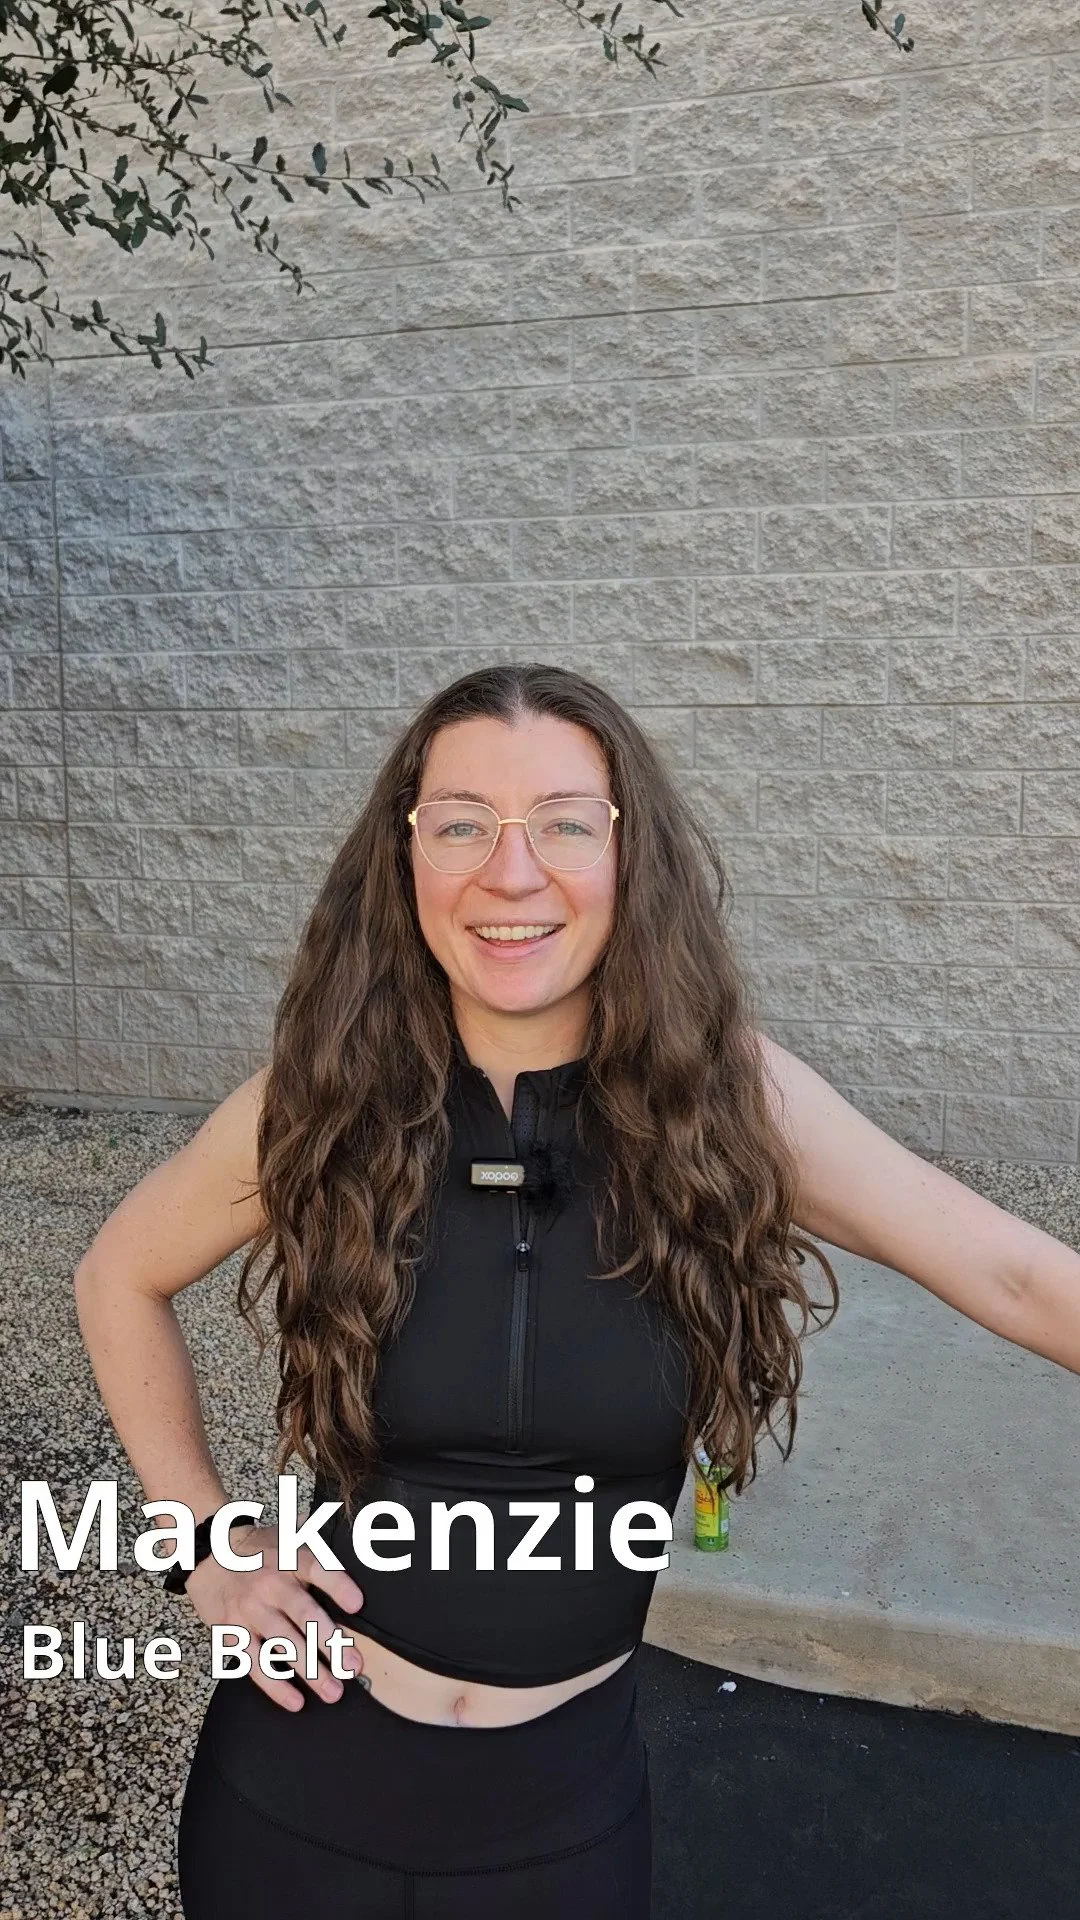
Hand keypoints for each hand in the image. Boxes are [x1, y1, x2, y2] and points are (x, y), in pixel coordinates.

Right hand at [184, 1523, 364, 1710]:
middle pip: (303, 1614)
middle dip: (331, 1643)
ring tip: (333, 1692)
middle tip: (354, 1667)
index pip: (317, 1568)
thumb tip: (359, 1543)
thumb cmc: (259, 1548)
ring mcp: (249, 1610)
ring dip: (310, 1671)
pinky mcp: (230, 1633)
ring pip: (282, 1644)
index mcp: (288, 1557)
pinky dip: (275, 1685)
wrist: (206, 1552)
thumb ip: (319, 1542)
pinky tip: (296, 1701)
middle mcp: (270, 1584)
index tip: (358, 1604)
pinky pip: (254, 1664)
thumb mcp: (288, 1534)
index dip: (337, 1585)